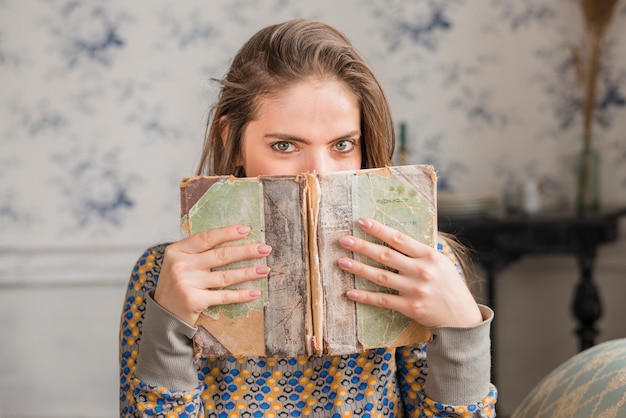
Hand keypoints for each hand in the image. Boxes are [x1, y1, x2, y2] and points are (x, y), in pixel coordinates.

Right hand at [154, 225, 271, 325]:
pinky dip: (241, 295)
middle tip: (265, 248)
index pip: (207, 238)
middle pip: (220, 256)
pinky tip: (255, 292)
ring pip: (225, 276)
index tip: (247, 230)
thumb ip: (198, 251)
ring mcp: (187, 283)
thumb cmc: (177, 284)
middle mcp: (180, 265)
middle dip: (246, 251)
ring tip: (265, 269)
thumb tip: (233, 238)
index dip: (228, 233)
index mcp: (177, 251)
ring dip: (249, 272)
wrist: (163, 315)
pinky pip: (223, 296)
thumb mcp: (180, 262)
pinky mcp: (194, 301)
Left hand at [337, 218, 481, 327]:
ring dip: (358, 268)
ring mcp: (415, 290)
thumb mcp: (440, 263)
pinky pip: (383, 300)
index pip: (399, 239)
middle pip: (385, 255)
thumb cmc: (449, 286)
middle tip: (343, 240)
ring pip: (381, 277)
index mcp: (429, 255)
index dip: (379, 229)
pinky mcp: (410, 307)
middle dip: (362, 246)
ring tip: (341, 261)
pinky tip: (350, 292)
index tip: (362, 221)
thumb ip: (419, 252)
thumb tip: (394, 238)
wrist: (462, 317)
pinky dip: (365, 297)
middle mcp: (421, 271)